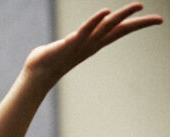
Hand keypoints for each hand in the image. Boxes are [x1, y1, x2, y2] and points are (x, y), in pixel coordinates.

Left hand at [23, 4, 160, 87]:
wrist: (35, 75)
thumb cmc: (49, 60)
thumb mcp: (68, 46)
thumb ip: (73, 40)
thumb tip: (71, 40)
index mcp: (94, 43)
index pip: (120, 31)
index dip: (139, 25)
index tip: (158, 20)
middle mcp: (92, 43)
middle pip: (120, 30)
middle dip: (139, 23)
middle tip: (159, 18)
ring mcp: (82, 44)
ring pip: (106, 27)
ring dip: (122, 16)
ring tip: (138, 5)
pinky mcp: (70, 43)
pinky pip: (84, 30)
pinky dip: (94, 21)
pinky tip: (104, 12)